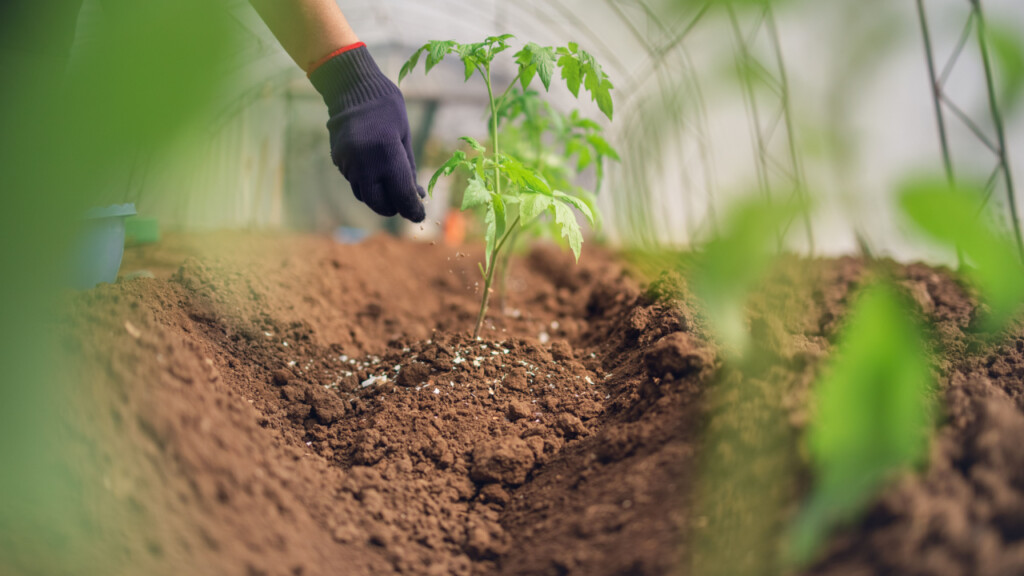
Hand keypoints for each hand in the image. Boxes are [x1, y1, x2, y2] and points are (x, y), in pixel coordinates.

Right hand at [309, 44, 425, 221]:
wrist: (352, 87)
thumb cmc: (387, 109)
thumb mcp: (405, 137)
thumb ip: (408, 169)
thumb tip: (417, 195)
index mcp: (387, 154)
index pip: (402, 196)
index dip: (413, 210)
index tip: (420, 216)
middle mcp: (365, 163)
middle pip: (379, 204)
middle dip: (393, 208)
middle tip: (403, 205)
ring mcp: (348, 163)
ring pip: (364, 194)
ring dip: (379, 196)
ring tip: (390, 185)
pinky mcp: (338, 160)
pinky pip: (354, 181)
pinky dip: (366, 183)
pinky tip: (374, 169)